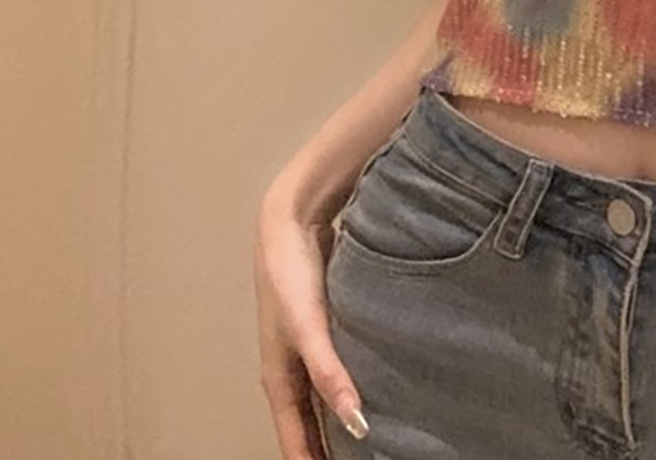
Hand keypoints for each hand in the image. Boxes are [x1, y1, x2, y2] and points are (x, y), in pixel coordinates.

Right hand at [254, 193, 367, 458]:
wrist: (291, 219)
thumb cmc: (290, 274)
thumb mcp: (308, 327)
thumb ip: (329, 374)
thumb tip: (357, 425)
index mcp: (278, 379)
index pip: (294, 441)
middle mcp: (290, 370)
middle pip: (308, 425)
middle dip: (327, 449)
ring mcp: (308, 349)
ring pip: (323, 400)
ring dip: (339, 421)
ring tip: (373, 441)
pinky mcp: (326, 328)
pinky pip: (338, 372)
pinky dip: (351, 388)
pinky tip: (377, 390)